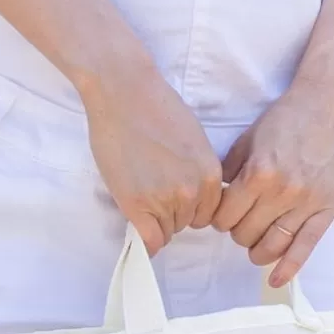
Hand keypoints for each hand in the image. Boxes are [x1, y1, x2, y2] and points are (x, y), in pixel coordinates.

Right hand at [80, 62, 223, 254]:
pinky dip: (147, 240)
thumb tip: (194, 195)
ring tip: (140, 188)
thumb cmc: (156, 108)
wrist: (123, 92)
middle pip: (187, 223)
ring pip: (168, 231)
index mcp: (211, 175)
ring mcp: (165, 200)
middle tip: (152, 187)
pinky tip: (139, 224)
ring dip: (155, 219)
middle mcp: (193, 191)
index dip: (190, 208)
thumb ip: (198, 172)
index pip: (207, 214)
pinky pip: (151, 241)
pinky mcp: (138, 204)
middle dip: (172, 212)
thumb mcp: (194, 142)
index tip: (175, 196)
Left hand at [213, 77, 333, 287]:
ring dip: (256, 249)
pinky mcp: (326, 211)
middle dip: (237, 231)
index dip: (218, 218)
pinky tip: (276, 281)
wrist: (329, 105)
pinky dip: (289, 267)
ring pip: (271, 245)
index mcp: (258, 174)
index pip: (225, 217)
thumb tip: (214, 200)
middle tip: (241, 221)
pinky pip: (305, 248)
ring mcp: (306, 204)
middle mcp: (281, 193)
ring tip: (255, 241)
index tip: (222, 214)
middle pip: (245, 234)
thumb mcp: (248, 138)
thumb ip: (229, 171)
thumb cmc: (287, 118)